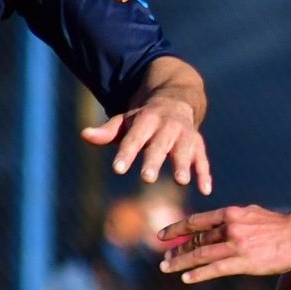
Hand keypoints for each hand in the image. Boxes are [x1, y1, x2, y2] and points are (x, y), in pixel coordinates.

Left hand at [82, 97, 211, 195]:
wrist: (175, 99)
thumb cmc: (143, 119)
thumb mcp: (125, 121)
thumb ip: (107, 131)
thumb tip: (84, 134)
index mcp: (146, 120)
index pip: (134, 138)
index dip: (126, 153)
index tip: (118, 169)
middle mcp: (167, 126)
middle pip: (160, 144)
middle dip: (154, 160)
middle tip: (146, 178)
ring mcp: (185, 135)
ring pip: (184, 150)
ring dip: (183, 164)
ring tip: (180, 181)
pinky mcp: (198, 144)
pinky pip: (203, 159)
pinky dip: (205, 174)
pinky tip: (206, 190)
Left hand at [156, 205, 290, 283]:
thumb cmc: (280, 225)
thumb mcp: (252, 213)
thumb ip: (234, 219)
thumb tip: (220, 223)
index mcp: (231, 214)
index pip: (196, 222)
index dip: (177, 228)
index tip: (162, 235)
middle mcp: (229, 228)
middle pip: (195, 240)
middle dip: (177, 249)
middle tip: (164, 257)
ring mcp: (235, 245)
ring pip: (200, 254)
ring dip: (180, 262)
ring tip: (167, 267)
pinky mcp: (243, 262)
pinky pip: (214, 269)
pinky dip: (198, 274)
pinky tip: (186, 278)